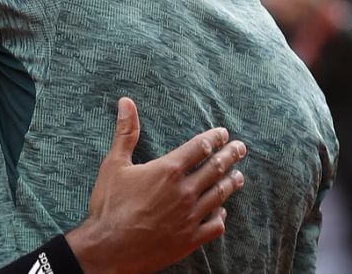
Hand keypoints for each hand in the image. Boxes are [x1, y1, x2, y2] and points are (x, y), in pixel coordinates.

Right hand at [66, 97, 246, 273]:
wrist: (109, 248)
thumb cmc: (109, 205)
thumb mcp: (114, 164)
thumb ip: (126, 132)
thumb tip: (126, 102)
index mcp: (168, 170)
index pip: (199, 147)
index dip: (214, 138)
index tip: (223, 133)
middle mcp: (185, 191)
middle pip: (215, 168)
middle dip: (230, 155)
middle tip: (241, 148)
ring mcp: (190, 216)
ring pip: (219, 195)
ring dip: (231, 183)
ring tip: (239, 176)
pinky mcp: (190, 239)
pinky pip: (215, 226)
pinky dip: (220, 216)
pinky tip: (222, 212)